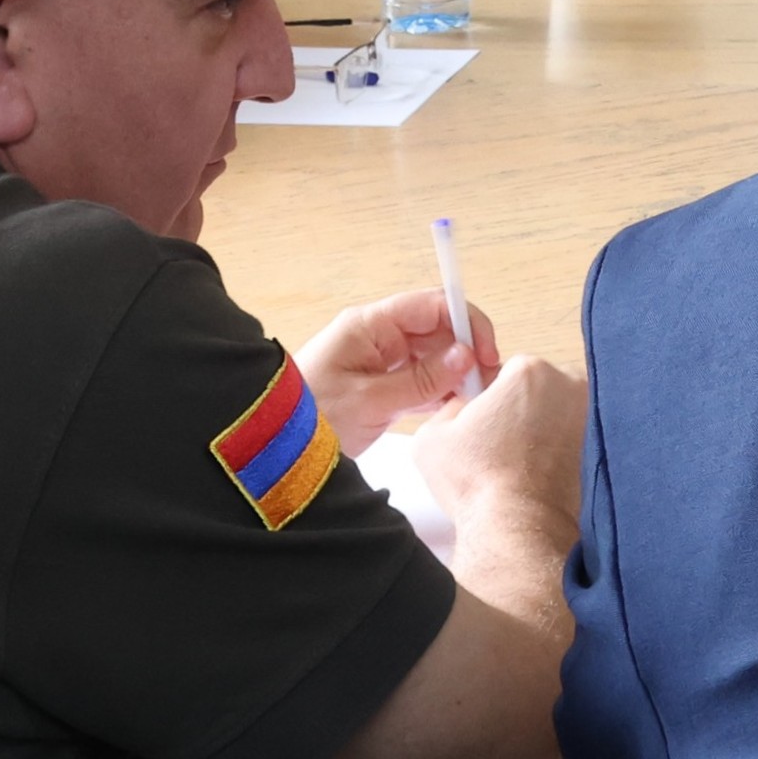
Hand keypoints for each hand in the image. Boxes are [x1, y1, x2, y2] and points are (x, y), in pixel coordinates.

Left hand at [301, 287, 500, 450]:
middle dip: (466, 351)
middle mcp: (378, 338)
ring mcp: (381, 363)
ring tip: (473, 401)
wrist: (271, 453)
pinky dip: (441, 393)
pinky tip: (454, 410)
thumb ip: (422, 379)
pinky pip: (422, 381)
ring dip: (456, 375)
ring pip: (434, 357)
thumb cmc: (308, 420)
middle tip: (486, 384)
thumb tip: (467, 356)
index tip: (487, 352)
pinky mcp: (382, 388)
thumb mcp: (370, 401)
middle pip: (438, 330)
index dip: (466, 321)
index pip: (432, 305)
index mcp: (370, 326)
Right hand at [405, 351, 587, 563]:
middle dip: (526, 408)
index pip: (509, 370)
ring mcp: (595, 415)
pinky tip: (547, 471)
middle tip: (506, 443)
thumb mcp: (432, 435)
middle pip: (543, 386)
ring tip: (527, 461)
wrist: (519, 527)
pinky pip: (582, 438)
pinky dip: (568, 449)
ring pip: (565, 412)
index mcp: (531, 370)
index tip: (488, 421)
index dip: (493, 396)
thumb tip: (464, 404)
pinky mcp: (606, 445)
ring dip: (550, 427)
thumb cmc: (476, 481)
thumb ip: (450, 405)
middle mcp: (572, 384)